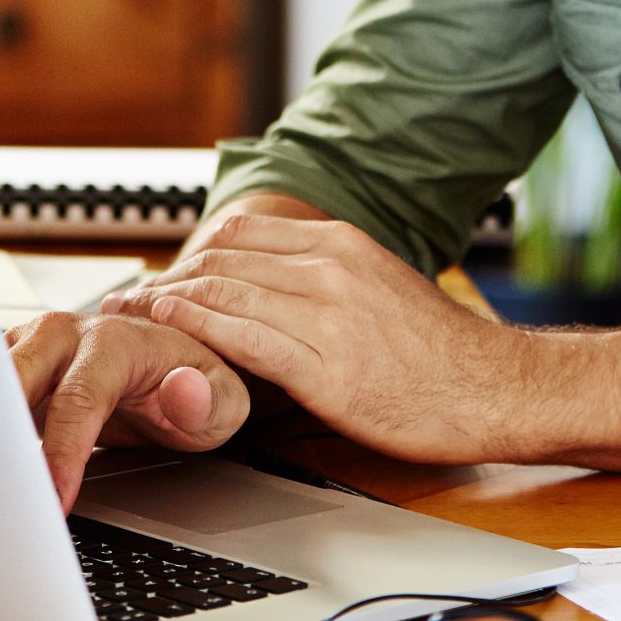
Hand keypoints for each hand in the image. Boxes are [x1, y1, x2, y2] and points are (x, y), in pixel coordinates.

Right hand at [6, 312, 252, 509]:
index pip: (78, 399)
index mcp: (114, 341)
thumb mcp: (224, 400)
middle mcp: (65, 335)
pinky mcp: (10, 360)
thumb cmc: (195, 384)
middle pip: (13, 376)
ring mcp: (32, 344)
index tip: (54, 498)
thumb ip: (210, 401)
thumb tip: (185, 391)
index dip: (63, 452)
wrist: (169, 362)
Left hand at [101, 211, 528, 465]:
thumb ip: (324, 277)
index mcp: (340, 243)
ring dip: (166, 305)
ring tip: (130, 320)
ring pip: (223, 293)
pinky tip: (169, 339)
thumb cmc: (438, 352)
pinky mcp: (327, 366)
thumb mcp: (379, 285)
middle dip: (166, 278)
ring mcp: (328, 314)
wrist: (492, 387)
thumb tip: (272, 284)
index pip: (240, 233)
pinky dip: (194, 333)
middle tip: (127, 301)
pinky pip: (242, 338)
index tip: (159, 277)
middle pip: (222, 258)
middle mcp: (330, 266)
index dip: (190, 255)